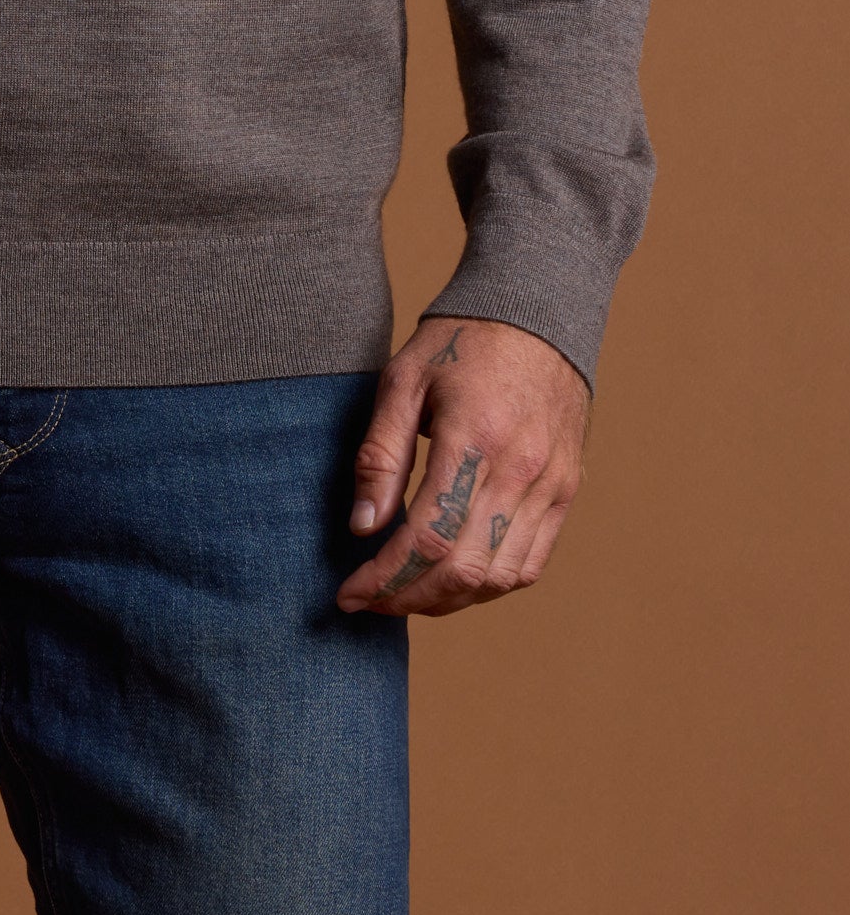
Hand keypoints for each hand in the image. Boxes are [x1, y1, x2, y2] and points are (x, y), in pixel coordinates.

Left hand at [336, 316, 589, 619]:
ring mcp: (550, 485)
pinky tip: (455, 578)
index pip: (429, 538)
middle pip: (465, 569)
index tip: (350, 593)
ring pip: (501, 578)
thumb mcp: (403, 381)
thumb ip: (381, 455)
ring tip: (407, 593)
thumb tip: (362, 525)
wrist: (536, 314)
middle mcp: (520, 470)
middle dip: (409, 597)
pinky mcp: (565, 491)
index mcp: (473, 438)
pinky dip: (490, 584)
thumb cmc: (460, 342)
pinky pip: (531, 562)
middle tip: (371, 599)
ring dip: (450, 600)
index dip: (385, 577)